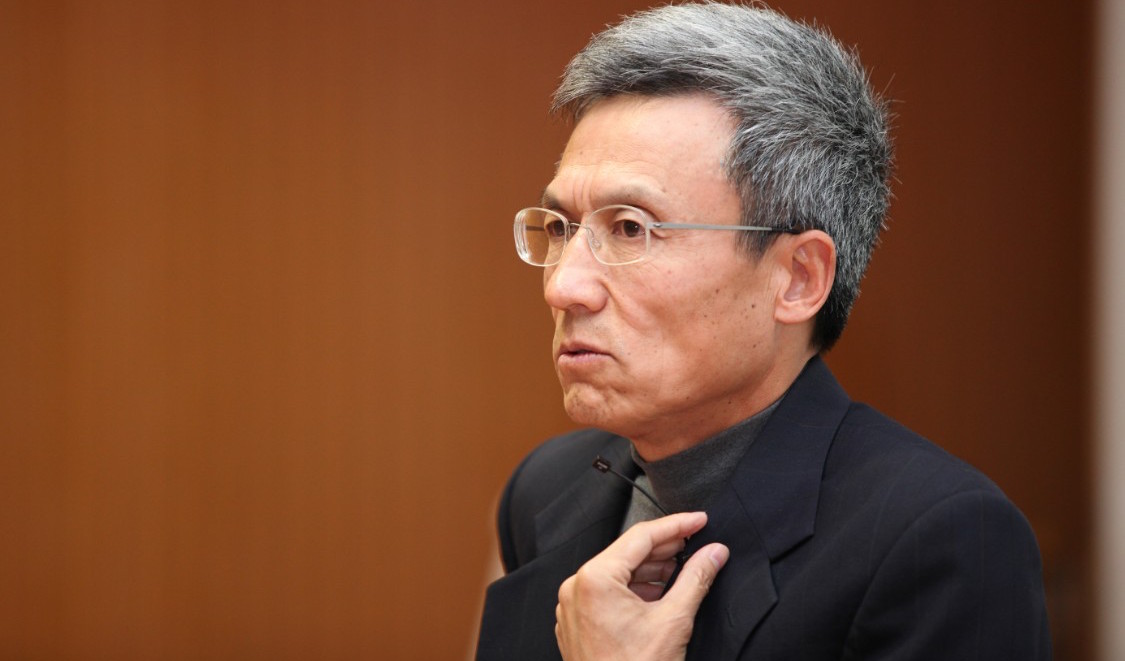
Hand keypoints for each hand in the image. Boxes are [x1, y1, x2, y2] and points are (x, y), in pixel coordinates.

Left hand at [555, 512, 729, 660]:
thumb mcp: (674, 620)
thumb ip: (696, 578)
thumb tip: (714, 553)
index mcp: (595, 578)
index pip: (641, 536)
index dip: (676, 525)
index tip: (699, 520)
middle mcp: (577, 587)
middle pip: (627, 553)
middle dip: (665, 548)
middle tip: (696, 541)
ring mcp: (574, 606)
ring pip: (618, 573)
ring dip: (651, 569)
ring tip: (683, 567)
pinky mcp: (578, 623)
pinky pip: (607, 593)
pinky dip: (635, 589)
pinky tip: (660, 592)